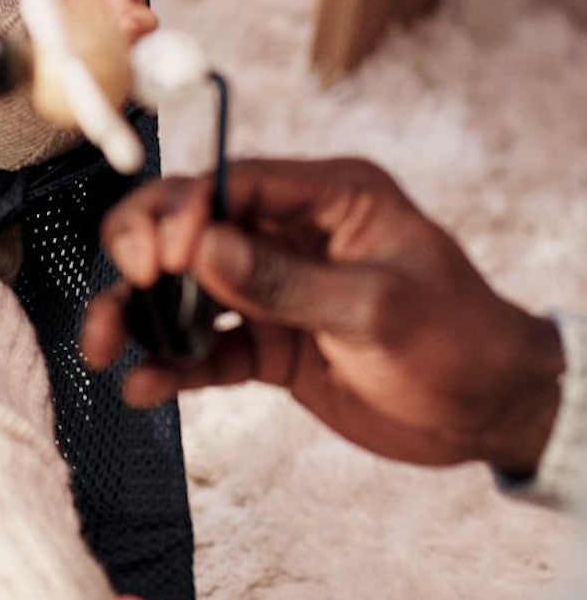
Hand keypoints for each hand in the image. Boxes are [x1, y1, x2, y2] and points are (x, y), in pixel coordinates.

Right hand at [83, 158, 563, 473]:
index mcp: (326, 198)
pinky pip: (205, 349)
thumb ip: (285, 281)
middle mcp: (287, 234)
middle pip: (188, 227)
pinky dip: (171, 366)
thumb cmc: (460, 342)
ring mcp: (272, 289)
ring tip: (103, 347)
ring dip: (138, 315)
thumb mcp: (378, 308)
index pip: (231, 185)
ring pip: (182, 289)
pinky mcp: (267, 343)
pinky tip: (144, 388)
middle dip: (142, 253)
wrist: (496, 415)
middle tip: (127, 286)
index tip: (157, 257)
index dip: (182, 212)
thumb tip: (200, 250)